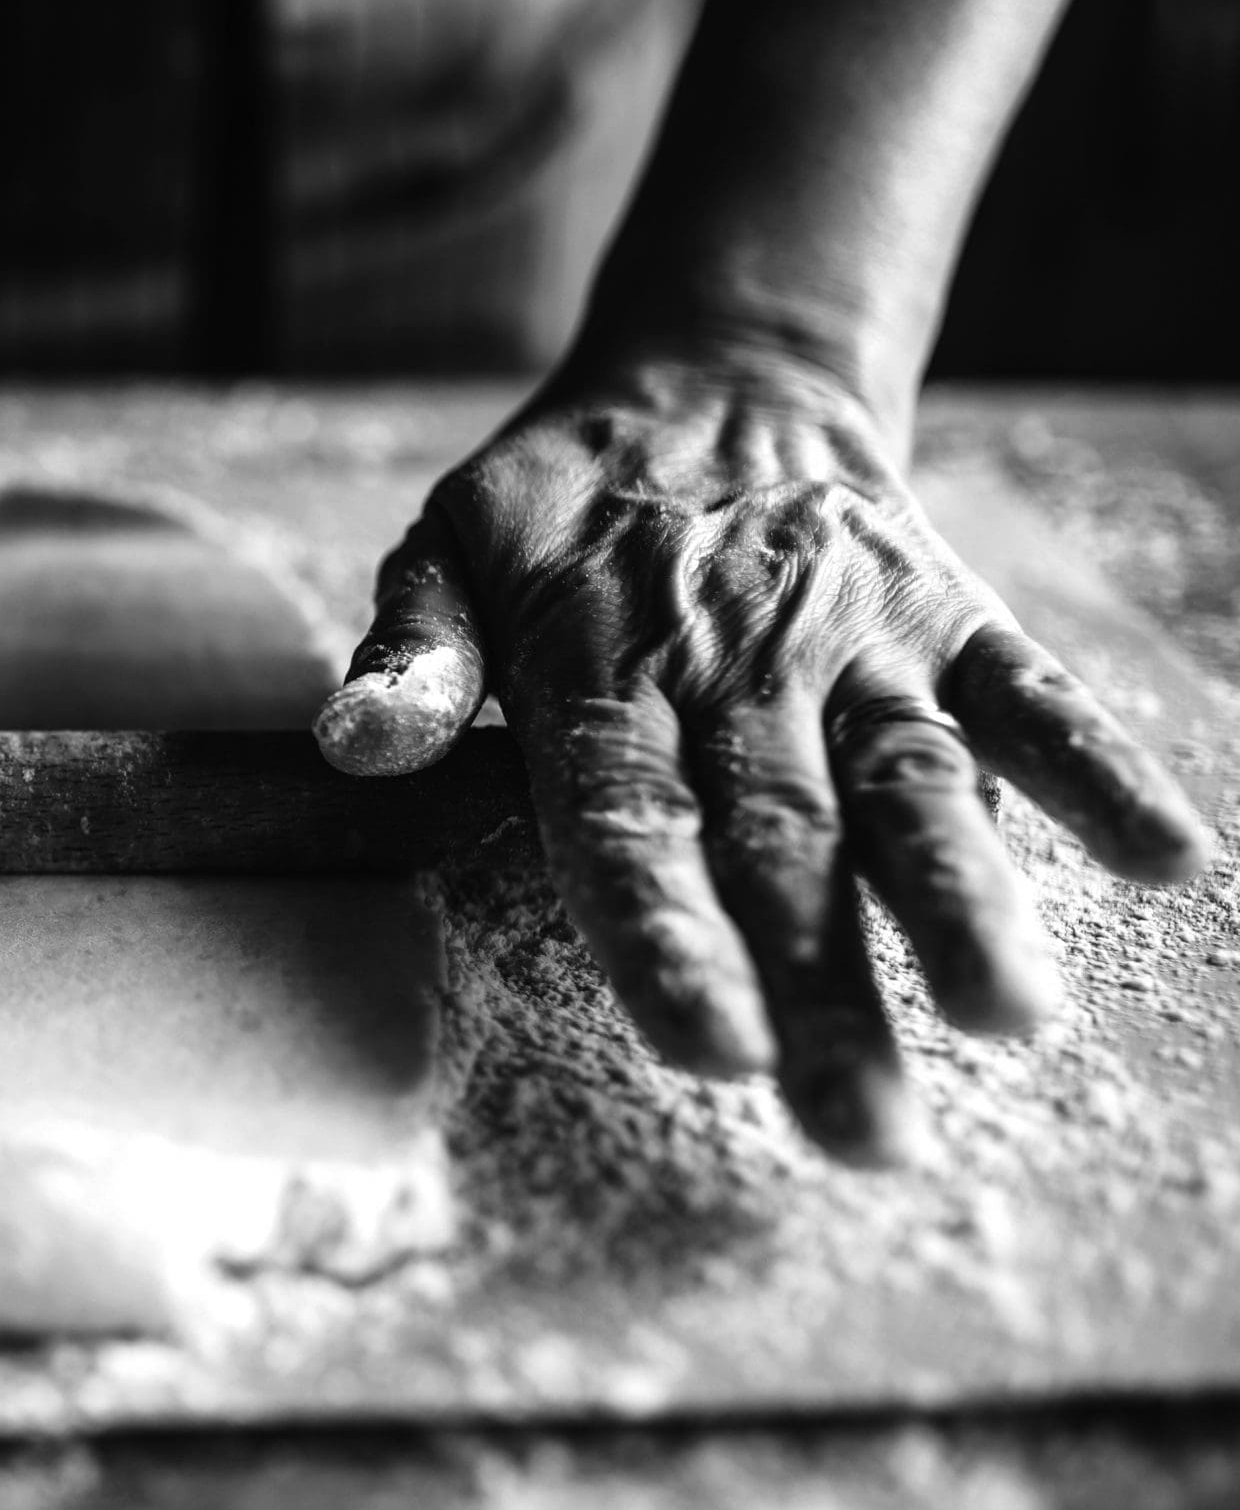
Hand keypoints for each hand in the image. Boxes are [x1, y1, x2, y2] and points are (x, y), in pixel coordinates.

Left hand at [317, 349, 1213, 1163]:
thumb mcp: (447, 554)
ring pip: (917, 783)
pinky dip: (1095, 765)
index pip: (632, 827)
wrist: (713, 377)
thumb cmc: (557, 513)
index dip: (670, 938)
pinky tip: (1165, 858)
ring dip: (966, 900)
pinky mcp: (950, 616)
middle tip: (864, 1132)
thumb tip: (351, 749)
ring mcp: (856, 645)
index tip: (715, 1050)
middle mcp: (737, 673)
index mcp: (600, 678)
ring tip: (1012, 1018)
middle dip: (825, 990)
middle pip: (784, 846)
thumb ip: (413, 658)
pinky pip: (1031, 691)